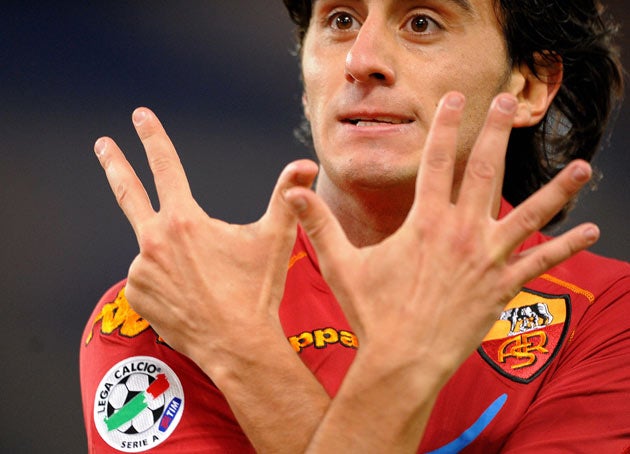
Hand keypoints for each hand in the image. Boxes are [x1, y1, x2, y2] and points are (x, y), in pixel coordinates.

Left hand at [94, 108, 318, 368]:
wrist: (238, 345)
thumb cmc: (256, 290)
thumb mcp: (275, 238)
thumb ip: (287, 196)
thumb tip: (306, 164)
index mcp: (184, 220)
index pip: (165, 167)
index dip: (154, 137)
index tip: (140, 117)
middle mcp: (153, 241)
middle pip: (128, 193)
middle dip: (115, 164)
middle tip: (103, 144)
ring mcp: (140, 271)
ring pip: (155, 250)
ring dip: (175, 256)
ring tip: (205, 282)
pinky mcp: (135, 297)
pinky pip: (147, 279)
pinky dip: (165, 280)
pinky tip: (188, 296)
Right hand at [284, 92, 598, 374]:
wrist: (403, 362)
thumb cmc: (372, 314)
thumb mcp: (341, 265)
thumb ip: (318, 225)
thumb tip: (290, 191)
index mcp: (424, 223)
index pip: (435, 162)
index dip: (444, 126)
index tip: (455, 99)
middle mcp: (461, 233)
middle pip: (484, 171)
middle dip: (496, 133)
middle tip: (508, 102)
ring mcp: (487, 259)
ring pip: (528, 214)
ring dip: (557, 189)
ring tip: (583, 166)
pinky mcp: (502, 286)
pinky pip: (541, 263)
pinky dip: (567, 247)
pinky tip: (591, 232)